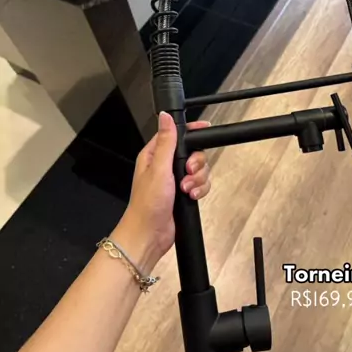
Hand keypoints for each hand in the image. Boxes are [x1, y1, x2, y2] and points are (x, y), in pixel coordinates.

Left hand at [111, 112, 210, 271]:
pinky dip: (199, 190)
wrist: (150, 234)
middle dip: (196, 163)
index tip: (204, 129)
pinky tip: (191, 196)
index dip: (191, 132)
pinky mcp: (183, 193)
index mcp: (154, 155)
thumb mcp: (159, 169)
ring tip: (186, 189)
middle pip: (193, 152)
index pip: (176, 134)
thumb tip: (166, 117)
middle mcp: (165, 166)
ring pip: (198, 169)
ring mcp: (175, 180)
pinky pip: (200, 184)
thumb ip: (167, 142)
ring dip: (197, 179)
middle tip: (188, 172)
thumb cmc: (146, 205)